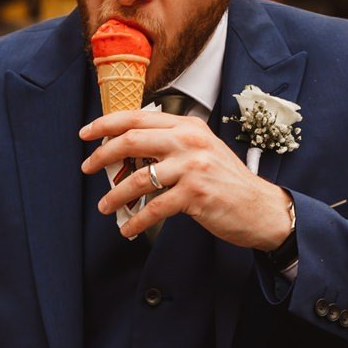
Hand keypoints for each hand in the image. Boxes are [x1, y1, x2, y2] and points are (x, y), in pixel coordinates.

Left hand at [80, 109, 292, 250]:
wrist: (260, 208)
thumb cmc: (227, 182)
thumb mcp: (201, 151)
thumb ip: (171, 145)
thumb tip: (129, 150)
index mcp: (188, 126)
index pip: (138, 117)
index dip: (107, 124)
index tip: (87, 134)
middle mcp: (189, 141)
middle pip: (132, 141)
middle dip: (102, 156)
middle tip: (86, 167)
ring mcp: (192, 167)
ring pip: (138, 179)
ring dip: (115, 195)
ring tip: (104, 205)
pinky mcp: (194, 195)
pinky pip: (153, 208)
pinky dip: (135, 221)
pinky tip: (127, 229)